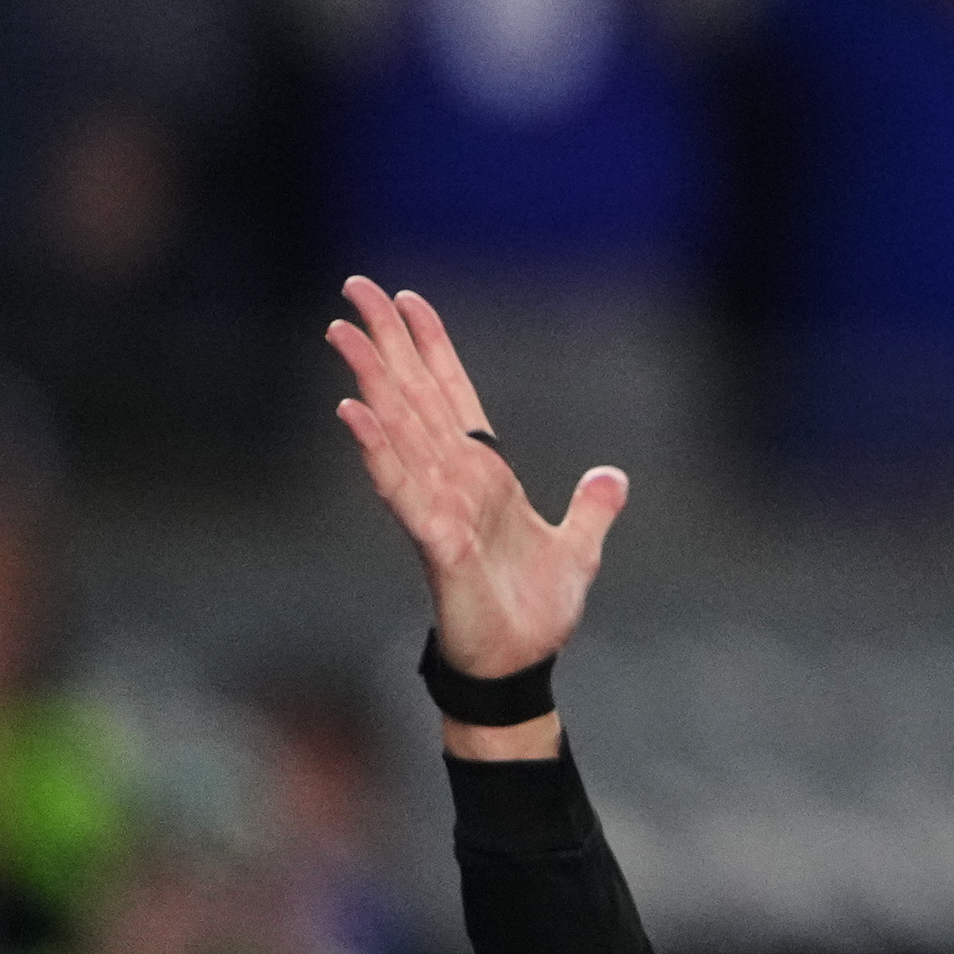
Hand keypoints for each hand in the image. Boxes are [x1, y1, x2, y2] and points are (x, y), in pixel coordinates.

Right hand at [328, 279, 625, 682]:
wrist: (522, 667)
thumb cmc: (535, 611)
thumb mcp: (579, 547)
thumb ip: (592, 508)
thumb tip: (611, 476)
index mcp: (485, 475)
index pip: (454, 396)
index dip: (432, 347)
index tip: (407, 299)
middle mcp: (454, 481)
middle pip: (416, 397)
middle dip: (386, 342)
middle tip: (354, 286)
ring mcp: (439, 507)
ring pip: (400, 431)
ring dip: (372, 381)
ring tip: (341, 332)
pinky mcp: (437, 541)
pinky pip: (402, 488)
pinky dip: (379, 450)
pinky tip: (353, 412)